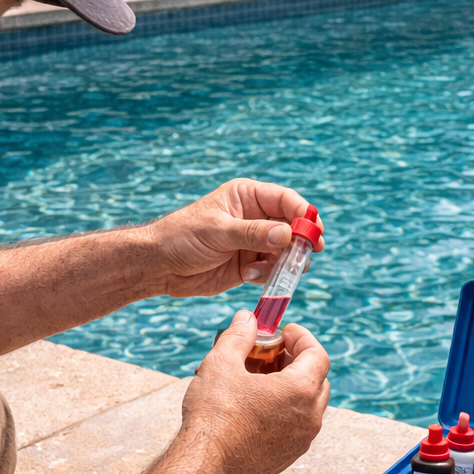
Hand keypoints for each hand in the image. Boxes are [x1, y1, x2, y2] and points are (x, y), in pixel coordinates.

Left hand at [146, 179, 324, 298]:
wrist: (160, 266)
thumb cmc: (182, 237)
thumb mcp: (218, 232)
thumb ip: (253, 234)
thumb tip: (287, 235)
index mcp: (247, 196)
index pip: (285, 199)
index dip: (303, 213)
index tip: (314, 230)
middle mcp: (255, 217)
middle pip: (292, 226)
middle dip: (301, 242)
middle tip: (308, 255)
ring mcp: (253, 242)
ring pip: (285, 252)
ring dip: (284, 263)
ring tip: (274, 271)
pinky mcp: (249, 265)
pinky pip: (272, 271)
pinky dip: (268, 276)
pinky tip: (248, 277)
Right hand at [180, 309, 330, 473]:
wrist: (205, 466)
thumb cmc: (213, 415)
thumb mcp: (221, 364)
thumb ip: (238, 336)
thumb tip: (246, 318)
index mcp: (299, 390)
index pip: (317, 354)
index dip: (303, 338)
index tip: (285, 332)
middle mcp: (309, 417)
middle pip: (317, 379)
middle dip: (299, 361)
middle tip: (273, 353)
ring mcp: (301, 440)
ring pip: (308, 405)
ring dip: (293, 387)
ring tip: (262, 380)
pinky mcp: (289, 456)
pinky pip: (297, 427)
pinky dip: (286, 411)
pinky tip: (257, 407)